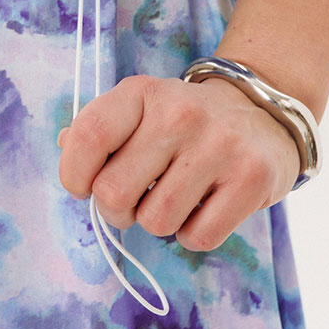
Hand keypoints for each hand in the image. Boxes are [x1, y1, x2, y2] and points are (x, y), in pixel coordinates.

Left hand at [56, 73, 300, 251]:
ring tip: (178, 196)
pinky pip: (198, 237)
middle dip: (119, 209)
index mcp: (143, 92)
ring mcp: (220, 145)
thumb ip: (100, 129)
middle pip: (114, 193)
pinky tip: (205, 207)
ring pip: (156, 222)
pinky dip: (195, 234)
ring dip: (159, 222)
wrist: (264, 113)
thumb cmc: (186, 122)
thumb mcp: (141, 109)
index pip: (89, 136)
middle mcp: (181, 113)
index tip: (84, 186)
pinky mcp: (252, 178)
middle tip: (139, 197)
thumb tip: (64, 146)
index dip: (74, 174)